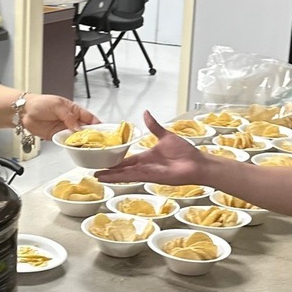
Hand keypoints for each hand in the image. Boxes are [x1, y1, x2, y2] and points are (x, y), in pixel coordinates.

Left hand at [22, 94, 98, 139]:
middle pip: (85, 130)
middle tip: (95, 141)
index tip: (103, 131)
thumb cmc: (40, 103)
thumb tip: (77, 126)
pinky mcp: (57, 137)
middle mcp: (71, 121)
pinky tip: (73, 147)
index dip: (97, 125)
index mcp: (74, 110)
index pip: (90, 118)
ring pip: (77, 138)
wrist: (24, 112)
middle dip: (91, 136)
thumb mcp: (57, 105)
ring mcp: (64, 130)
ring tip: (85, 145)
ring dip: (81, 142)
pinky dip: (70, 146)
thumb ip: (68, 116)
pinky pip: (66, 143)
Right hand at [95, 110, 209, 183]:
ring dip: (111, 176)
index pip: (126, 159)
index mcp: (146, 157)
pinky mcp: (150, 177)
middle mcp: (145, 166)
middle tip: (94, 172)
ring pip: (124, 174)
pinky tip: (111, 179)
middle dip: (109, 171)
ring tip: (98, 177)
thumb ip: (154, 126)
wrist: (197, 163)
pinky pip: (133, 177)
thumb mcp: (165, 135)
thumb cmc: (185, 152)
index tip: (103, 161)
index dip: (114, 161)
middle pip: (122, 169)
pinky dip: (121, 177)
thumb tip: (146, 113)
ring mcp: (147, 172)